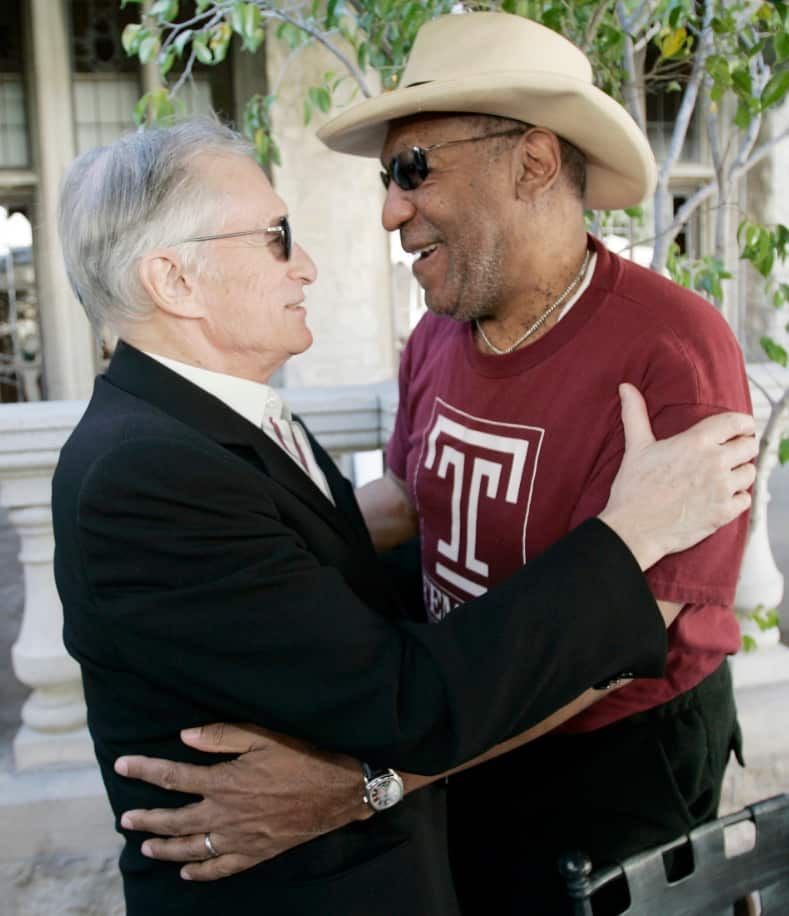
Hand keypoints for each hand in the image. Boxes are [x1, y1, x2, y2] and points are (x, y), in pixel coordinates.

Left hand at [114, 723, 370, 880]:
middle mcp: (225, 813)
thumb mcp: (263, 736)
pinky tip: (186, 873)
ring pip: (191, 848)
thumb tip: (184, 737)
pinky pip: (220, 869)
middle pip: (175, 819)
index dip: (145, 769)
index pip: (173, 776)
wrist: (339, 788)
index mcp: (224, 781)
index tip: (122, 765)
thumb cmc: (302, 755)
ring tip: (146, 845)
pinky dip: (200, 873)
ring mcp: (239, 837)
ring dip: (165, 846)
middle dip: (146, 818)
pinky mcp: (256, 852)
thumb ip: (222, 736)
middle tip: (125, 818)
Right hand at [600, 383, 755, 570]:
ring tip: (725, 475)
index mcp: (696, 442)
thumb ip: (635, 414)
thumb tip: (626, 387)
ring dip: (740, 473)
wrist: (633, 529)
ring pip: (750, 473)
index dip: (744, 423)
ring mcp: (721, 489)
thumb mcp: (636, 447)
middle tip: (730, 453)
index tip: (742, 427)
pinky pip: (745, 499)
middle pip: (749, 446)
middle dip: (742, 447)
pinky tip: (721, 496)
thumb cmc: (633, 488)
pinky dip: (737, 497)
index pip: (737, 423)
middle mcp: (714, 463)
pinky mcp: (724, 513)